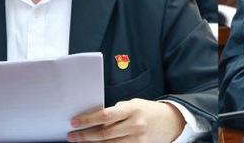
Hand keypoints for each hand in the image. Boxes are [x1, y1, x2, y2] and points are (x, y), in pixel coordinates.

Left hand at [67, 99, 184, 141]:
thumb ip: (116, 111)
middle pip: (104, 133)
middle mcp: (135, 125)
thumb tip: (96, 119)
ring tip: (80, 142)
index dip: (88, 120)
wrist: (171, 121)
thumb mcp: (133, 104)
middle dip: (85, 136)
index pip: (105, 115)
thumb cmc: (148, 110)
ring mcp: (138, 139)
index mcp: (132, 109)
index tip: (74, 122)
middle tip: (72, 136)